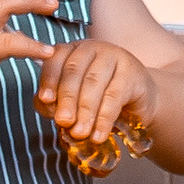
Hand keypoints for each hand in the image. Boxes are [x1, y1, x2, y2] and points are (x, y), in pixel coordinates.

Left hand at [31, 39, 158, 162]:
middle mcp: (92, 48)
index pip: (56, 59)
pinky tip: (99, 135)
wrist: (138, 104)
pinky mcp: (132, 72)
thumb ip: (55, 103)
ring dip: (85, 111)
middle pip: (74, 70)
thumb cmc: (99, 101)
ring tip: (80, 133)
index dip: (49, 79)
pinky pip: (115, 95)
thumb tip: (48, 109)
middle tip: (63, 122)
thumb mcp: (74, 101)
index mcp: (72, 51)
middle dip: (67, 98)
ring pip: (94, 82)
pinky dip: (104, 118)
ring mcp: (114, 56)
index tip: (45, 99)